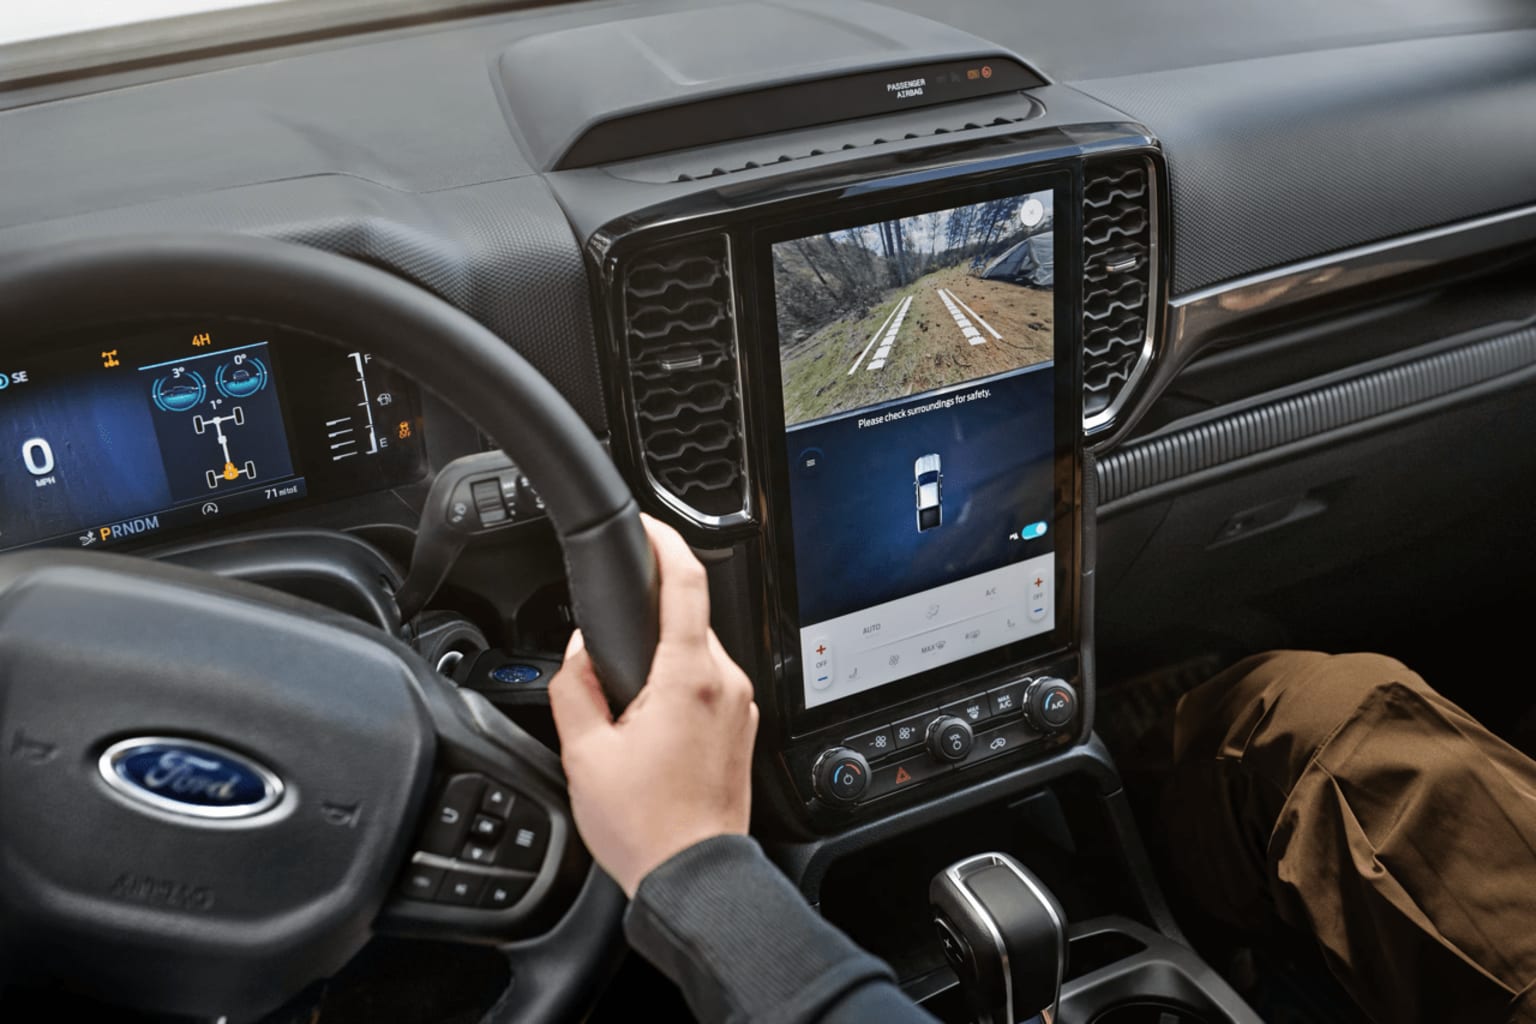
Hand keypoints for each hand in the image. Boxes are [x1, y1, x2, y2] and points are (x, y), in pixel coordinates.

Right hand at [548, 514, 758, 896]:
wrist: (694, 878)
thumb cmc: (645, 827)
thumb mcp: (584, 753)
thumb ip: (575, 686)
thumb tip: (578, 652)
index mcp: (689, 677)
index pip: (687, 582)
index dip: (665, 542)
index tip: (647, 526)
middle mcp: (727, 683)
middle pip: (688, 620)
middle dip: (647, 625)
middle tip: (610, 662)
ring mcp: (741, 706)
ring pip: (698, 654)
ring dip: (663, 663)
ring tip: (628, 712)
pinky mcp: (744, 728)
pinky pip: (710, 686)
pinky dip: (680, 689)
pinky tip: (652, 729)